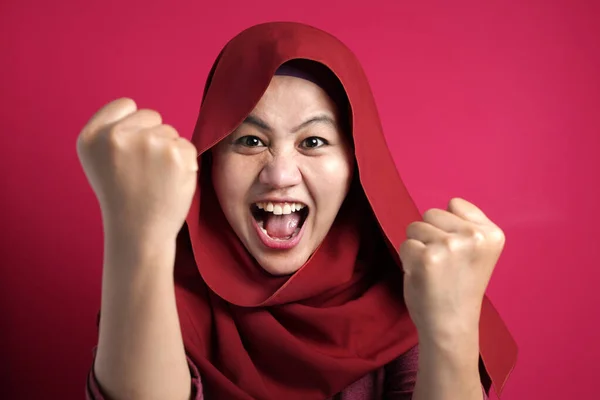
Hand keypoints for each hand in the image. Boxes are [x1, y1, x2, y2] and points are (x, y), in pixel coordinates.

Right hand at [76, 98, 197, 244]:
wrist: (139, 233)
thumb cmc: (123, 197)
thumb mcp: (100, 160)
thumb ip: (113, 131)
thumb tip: (140, 111)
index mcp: (92, 136)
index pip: (125, 104)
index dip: (134, 125)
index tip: (131, 150)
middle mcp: (117, 136)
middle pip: (152, 116)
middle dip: (153, 138)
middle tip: (144, 170)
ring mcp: (148, 143)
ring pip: (171, 133)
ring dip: (169, 152)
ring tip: (156, 179)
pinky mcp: (175, 154)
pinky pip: (187, 147)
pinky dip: (185, 163)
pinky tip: (171, 182)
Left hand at [399, 198, 504, 339]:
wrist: (451, 325)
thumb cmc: (459, 287)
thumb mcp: (477, 252)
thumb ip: (466, 227)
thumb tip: (445, 205)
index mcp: (492, 234)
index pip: (455, 204)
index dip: (447, 226)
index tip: (457, 251)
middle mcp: (474, 237)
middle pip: (431, 212)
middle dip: (430, 234)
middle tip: (442, 263)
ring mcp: (450, 246)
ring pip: (415, 227)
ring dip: (417, 247)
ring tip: (433, 270)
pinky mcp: (427, 258)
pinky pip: (405, 244)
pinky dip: (408, 259)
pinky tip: (422, 275)